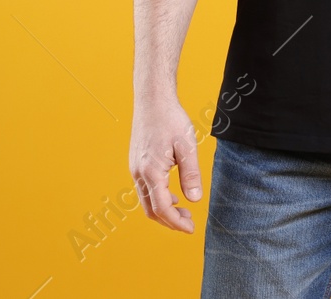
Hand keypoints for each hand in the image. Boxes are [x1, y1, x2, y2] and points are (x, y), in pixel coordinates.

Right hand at [130, 95, 203, 232]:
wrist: (152, 100)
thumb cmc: (171, 119)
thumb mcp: (187, 146)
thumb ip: (191, 174)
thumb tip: (195, 200)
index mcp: (151, 172)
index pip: (162, 208)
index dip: (176, 222)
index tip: (191, 229)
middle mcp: (138, 174)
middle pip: (151, 210)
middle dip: (170, 221)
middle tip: (189, 223)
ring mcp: (135, 169)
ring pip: (146, 201)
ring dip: (164, 210)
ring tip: (184, 210)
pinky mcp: (136, 163)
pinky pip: (145, 189)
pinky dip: (158, 198)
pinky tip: (173, 195)